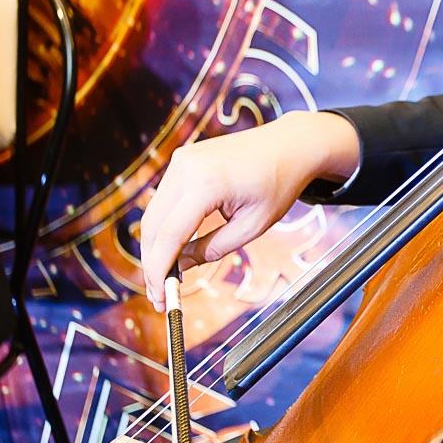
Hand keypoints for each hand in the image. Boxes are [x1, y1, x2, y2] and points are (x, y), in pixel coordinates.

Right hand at [140, 111, 360, 310]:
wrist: (289, 145)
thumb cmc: (278, 184)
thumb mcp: (252, 226)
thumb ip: (212, 248)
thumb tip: (180, 267)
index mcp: (207, 183)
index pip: (170, 234)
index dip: (160, 270)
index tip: (160, 297)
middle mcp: (186, 168)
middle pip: (153, 225)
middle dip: (153, 262)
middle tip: (160, 294)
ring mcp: (181, 160)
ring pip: (154, 213)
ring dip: (155, 246)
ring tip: (166, 276)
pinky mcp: (182, 160)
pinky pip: (164, 199)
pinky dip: (164, 226)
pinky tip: (173, 249)